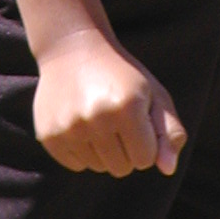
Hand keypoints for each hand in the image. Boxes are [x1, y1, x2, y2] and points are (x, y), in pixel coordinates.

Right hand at [32, 29, 186, 177]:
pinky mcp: (49, 135)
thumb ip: (169, 132)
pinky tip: (79, 122)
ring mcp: (70, 127)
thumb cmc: (121, 76)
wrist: (73, 48)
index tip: (136, 118)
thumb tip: (168, 169)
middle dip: (124, 148)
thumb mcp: (153, 94)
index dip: (144, 141)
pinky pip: (76, 164)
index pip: (145, 159)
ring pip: (98, 167)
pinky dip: (81, 150)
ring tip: (97, 117)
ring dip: (102, 150)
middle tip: (115, 116)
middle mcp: (97, 118)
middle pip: (122, 168)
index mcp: (128, 107)